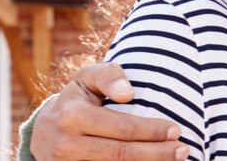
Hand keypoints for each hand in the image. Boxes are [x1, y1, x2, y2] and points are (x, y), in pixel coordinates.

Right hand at [32, 62, 191, 160]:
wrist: (43, 134)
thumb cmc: (76, 100)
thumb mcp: (86, 79)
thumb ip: (108, 75)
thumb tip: (128, 93)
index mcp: (72, 116)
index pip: (121, 128)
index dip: (151, 131)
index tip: (175, 130)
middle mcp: (66, 145)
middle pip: (121, 155)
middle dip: (157, 154)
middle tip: (182, 150)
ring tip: (173, 160)